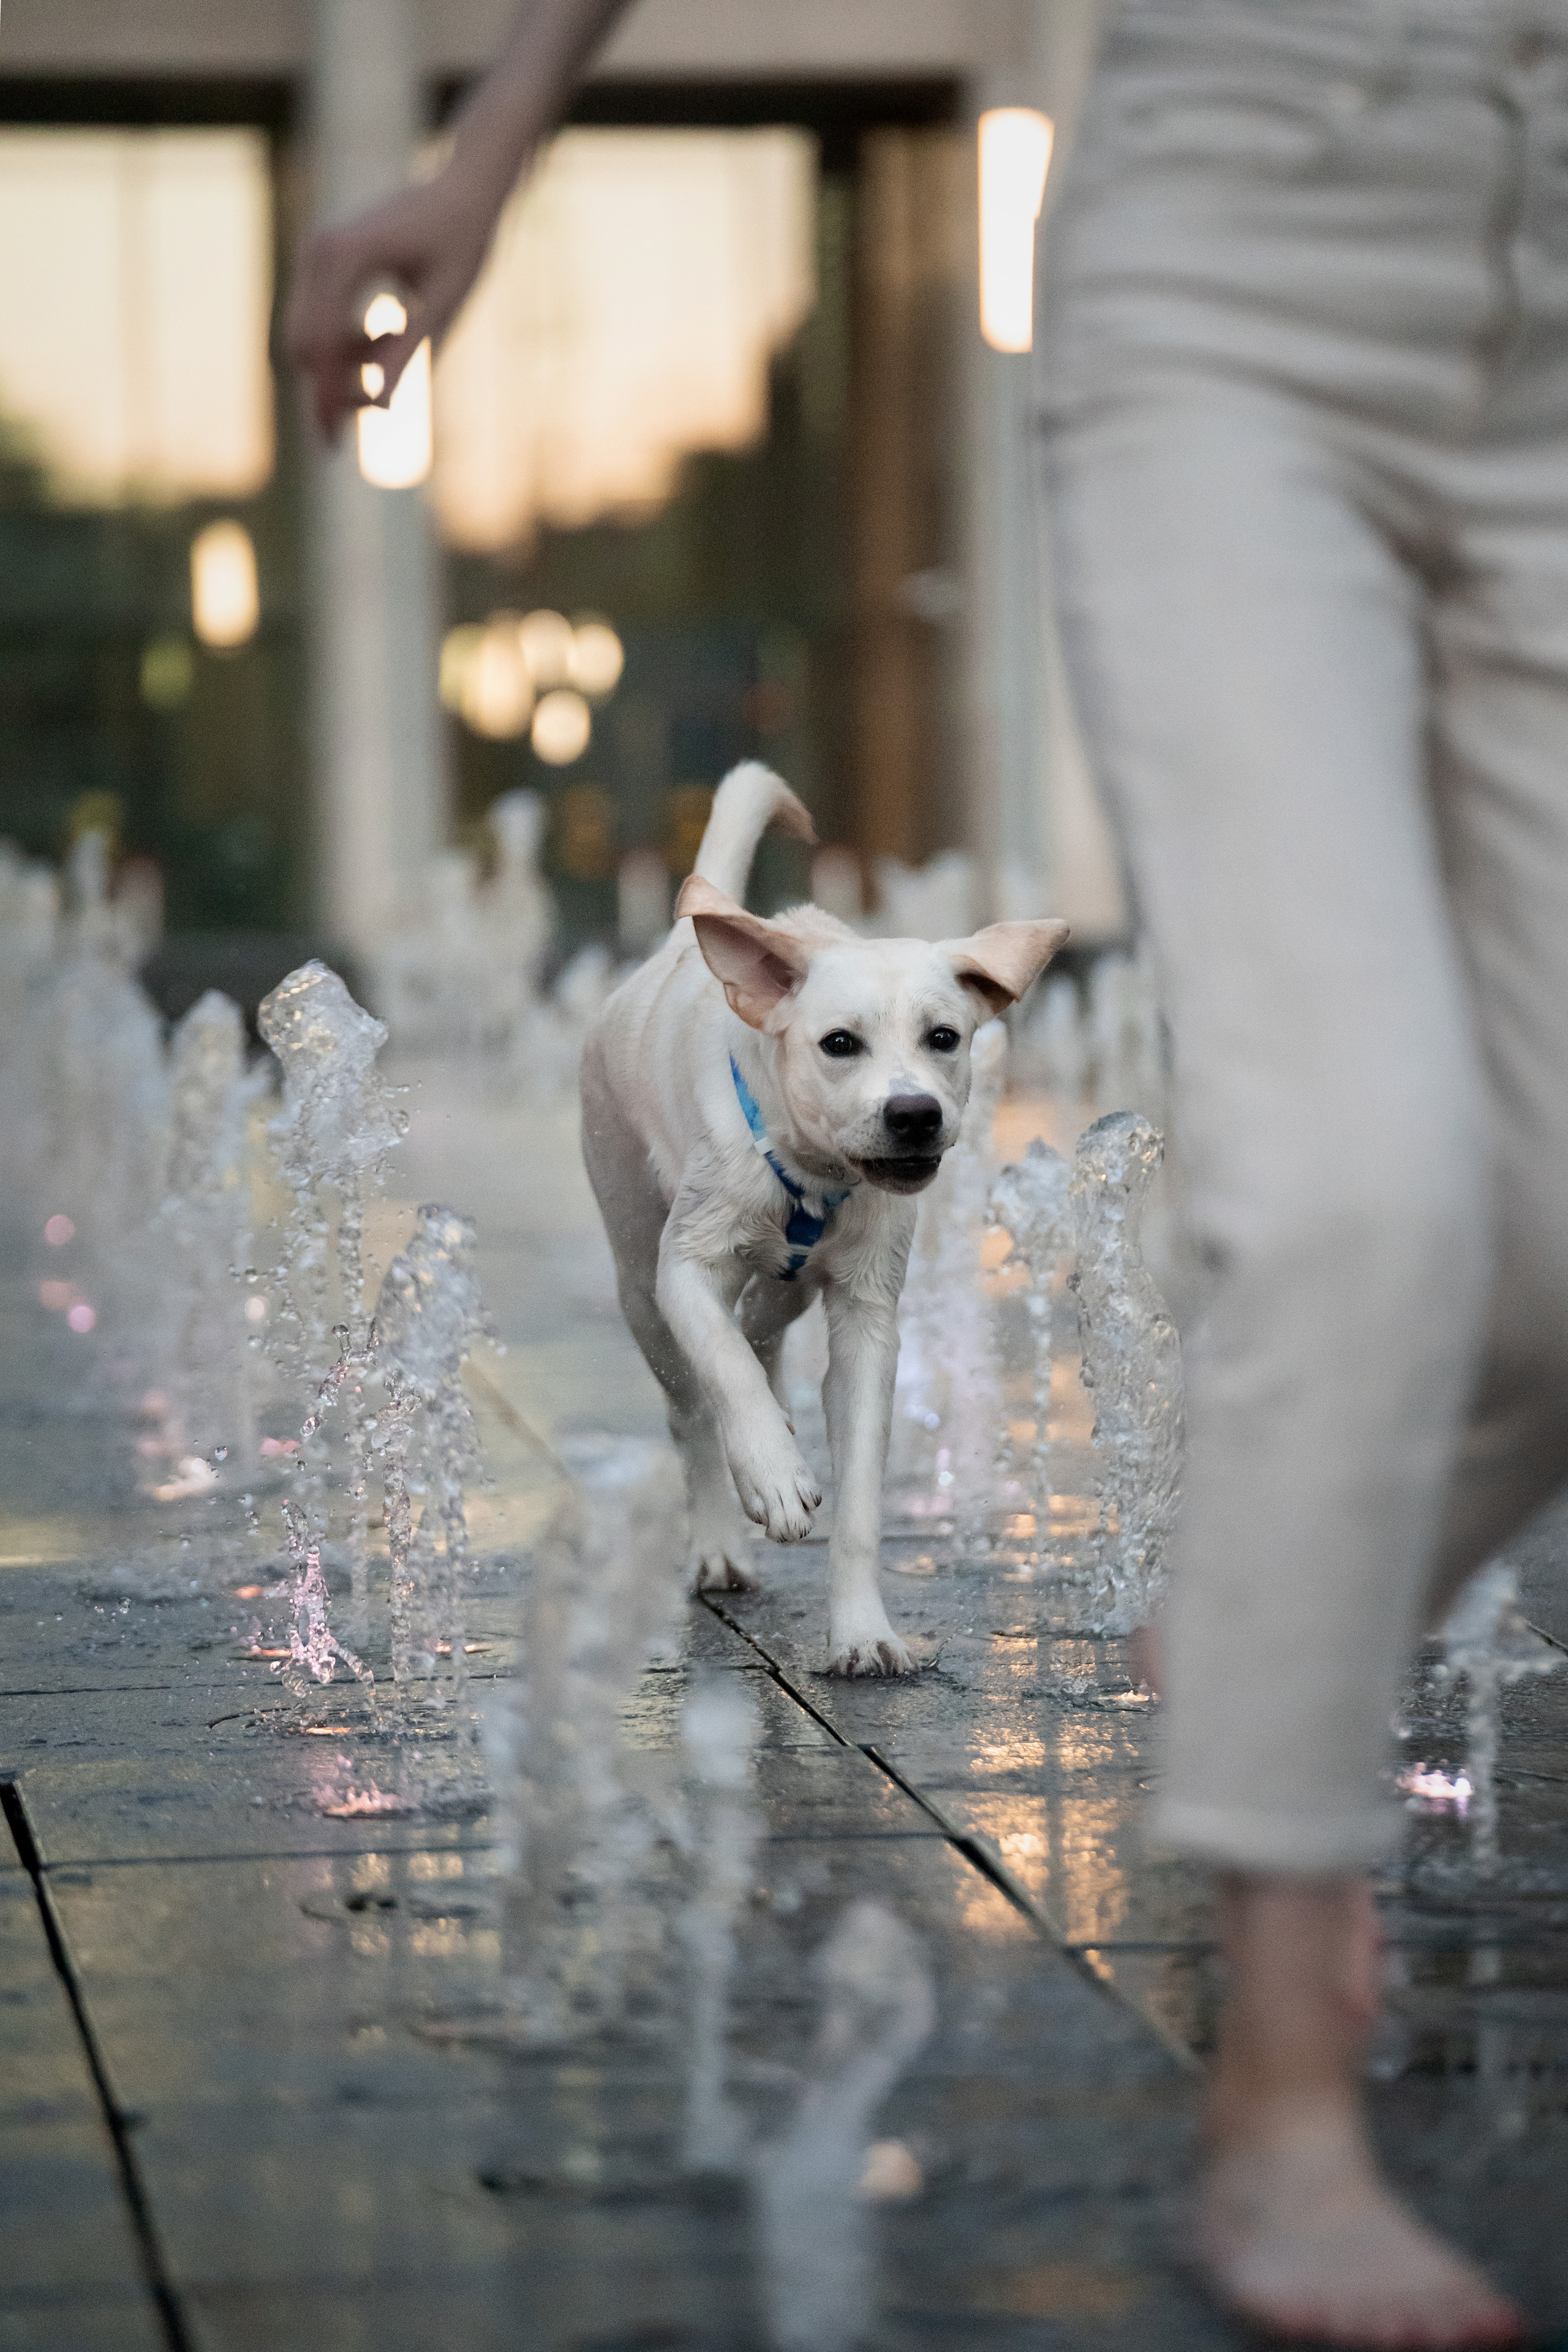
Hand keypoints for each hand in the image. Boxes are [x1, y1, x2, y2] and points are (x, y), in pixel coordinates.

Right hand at [283, 169, 496, 442]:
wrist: (463, 190)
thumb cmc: (463, 243)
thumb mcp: (443, 307)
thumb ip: (407, 353)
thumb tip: (383, 406)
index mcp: (346, 256)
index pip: (320, 343)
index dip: (327, 396)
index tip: (338, 442)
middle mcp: (319, 250)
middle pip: (303, 343)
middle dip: (331, 385)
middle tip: (381, 402)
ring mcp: (315, 252)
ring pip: (306, 334)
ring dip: (343, 363)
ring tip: (395, 346)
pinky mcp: (321, 260)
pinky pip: (317, 318)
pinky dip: (344, 343)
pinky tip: (386, 334)